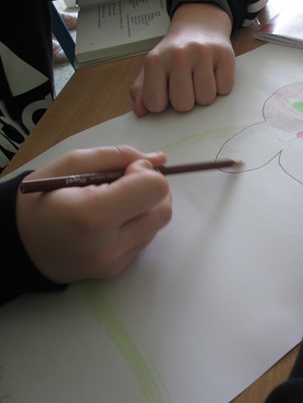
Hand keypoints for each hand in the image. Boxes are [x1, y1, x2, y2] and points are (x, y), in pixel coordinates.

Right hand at [16, 146, 172, 283]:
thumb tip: (160, 159)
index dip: (146, 173)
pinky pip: (144, 240)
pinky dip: (137, 224)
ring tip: (115, 202)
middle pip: (163, 210)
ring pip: (157, 226)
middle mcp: (108, 245)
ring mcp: (113, 263)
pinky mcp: (115, 271)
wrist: (16, 245)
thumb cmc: (39, 199)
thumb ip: (119, 156)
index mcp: (93, 214)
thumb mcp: (70, 164)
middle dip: (153, 190)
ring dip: (146, 207)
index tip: (126, 170)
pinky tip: (112, 220)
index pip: (155, 189)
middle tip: (127, 182)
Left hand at [130, 3, 234, 115]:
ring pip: (206, 99)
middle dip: (186, 100)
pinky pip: (225, 89)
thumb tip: (140, 111)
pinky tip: (214, 72)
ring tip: (200, 78)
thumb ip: (142, 91)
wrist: (199, 25)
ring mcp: (203, 54)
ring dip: (204, 94)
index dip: (163, 103)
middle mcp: (178, 55)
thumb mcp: (153, 68)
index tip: (167, 91)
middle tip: (186, 84)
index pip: (155, 104)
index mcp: (155, 61)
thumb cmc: (174, 53)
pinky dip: (221, 86)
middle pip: (183, 105)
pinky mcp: (224, 54)